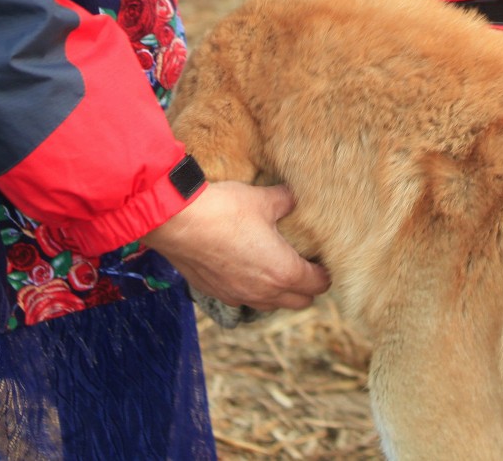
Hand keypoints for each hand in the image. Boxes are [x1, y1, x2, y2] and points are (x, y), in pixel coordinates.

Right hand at [143, 180, 328, 312]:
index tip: (322, 258)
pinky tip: (245, 267)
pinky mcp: (215, 293)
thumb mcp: (263, 199)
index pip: (318, 284)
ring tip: (276, 266)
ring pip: (271, 305)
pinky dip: (252, 289)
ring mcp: (238, 296)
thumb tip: (295, 197)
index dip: (325, 272)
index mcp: (283, 271)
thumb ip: (286, 200)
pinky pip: (243, 299)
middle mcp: (263, 292)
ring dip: (279, 291)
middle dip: (306, 286)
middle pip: (299, 302)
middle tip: (304, 263)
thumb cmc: (224, 210)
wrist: (176, 222)